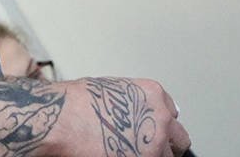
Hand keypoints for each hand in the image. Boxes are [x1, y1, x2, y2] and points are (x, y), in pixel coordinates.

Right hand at [53, 76, 190, 155]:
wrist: (60, 120)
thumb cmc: (73, 102)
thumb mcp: (109, 88)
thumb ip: (131, 99)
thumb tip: (132, 112)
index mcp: (152, 94)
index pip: (171, 113)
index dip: (159, 123)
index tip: (151, 129)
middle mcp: (159, 119)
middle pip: (179, 139)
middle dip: (165, 143)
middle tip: (146, 146)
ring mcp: (154, 145)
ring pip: (168, 156)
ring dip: (154, 155)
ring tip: (128, 151)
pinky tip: (120, 154)